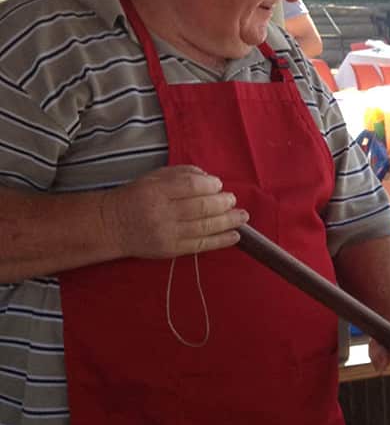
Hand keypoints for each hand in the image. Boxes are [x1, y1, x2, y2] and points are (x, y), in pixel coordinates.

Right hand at [103, 166, 248, 259]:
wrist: (111, 226)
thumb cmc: (135, 197)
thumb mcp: (153, 178)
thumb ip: (180, 174)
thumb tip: (209, 179)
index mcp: (156, 191)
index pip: (190, 186)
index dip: (210, 185)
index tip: (219, 184)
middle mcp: (162, 212)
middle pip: (201, 207)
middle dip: (223, 203)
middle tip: (233, 200)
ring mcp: (167, 233)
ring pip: (204, 227)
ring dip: (228, 221)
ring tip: (242, 216)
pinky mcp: (171, 250)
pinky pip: (200, 245)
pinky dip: (221, 241)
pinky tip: (235, 235)